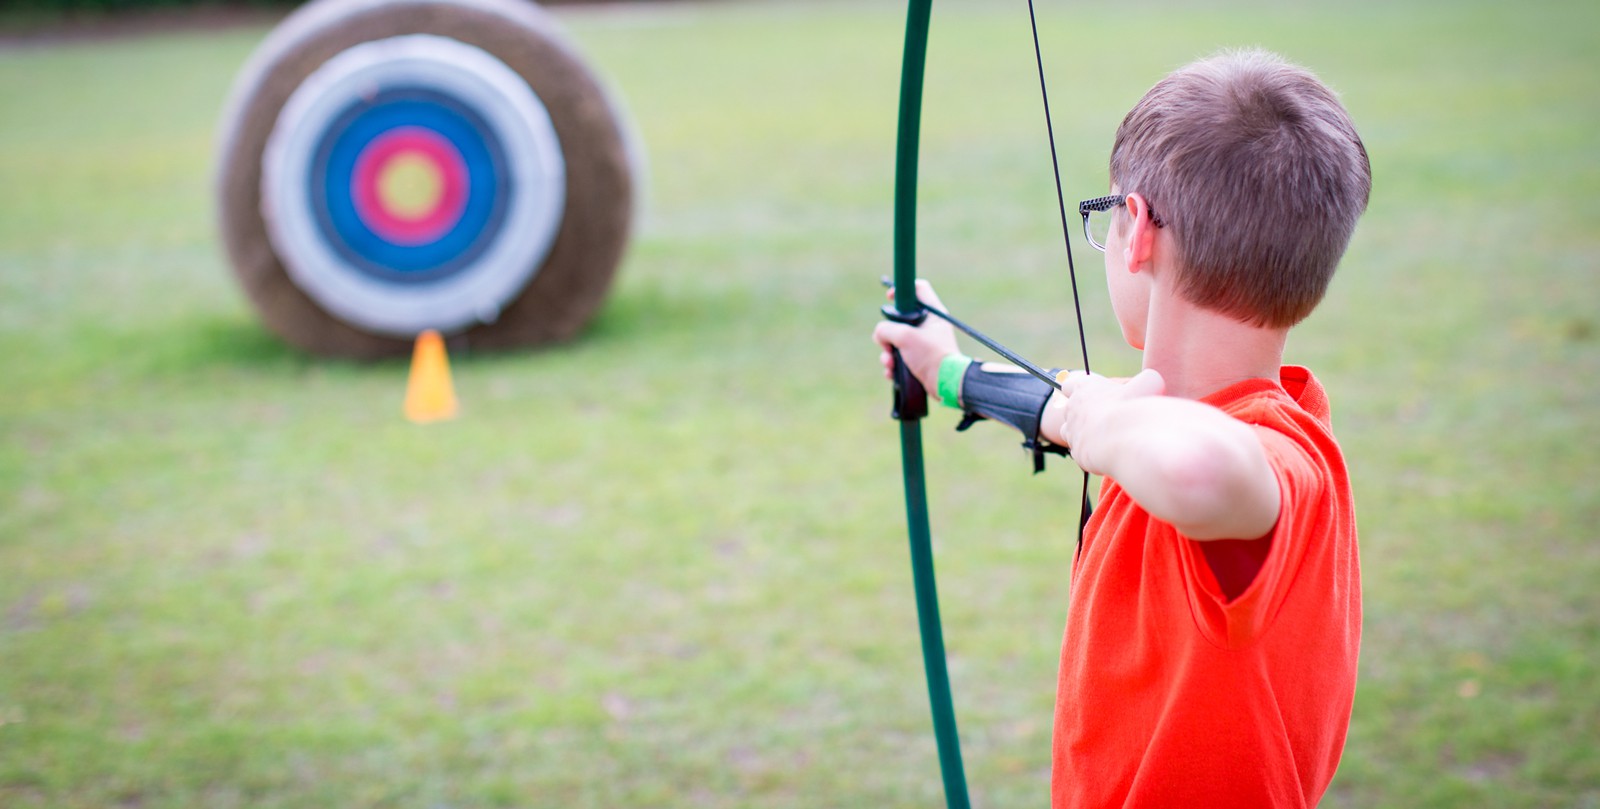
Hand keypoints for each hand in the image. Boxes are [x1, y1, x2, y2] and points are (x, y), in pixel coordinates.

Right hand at [873, 279, 959, 396]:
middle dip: (888, 333)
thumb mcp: (905, 337)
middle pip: (900, 319)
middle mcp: (929, 326)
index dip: (902, 290)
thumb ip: (886, 329)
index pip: (918, 289)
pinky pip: (899, 358)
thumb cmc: (931, 356)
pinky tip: (892, 373)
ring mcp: (923, 343)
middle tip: (887, 342)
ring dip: (887, 353)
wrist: (945, 384)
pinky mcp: (919, 360)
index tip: (889, 297)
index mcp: (933, 313)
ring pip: (896, 341)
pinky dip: (893, 365)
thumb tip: (880, 334)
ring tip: (890, 363)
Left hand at [1049, 368, 1165, 474]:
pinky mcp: (1077, 452)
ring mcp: (1072, 431)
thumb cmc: (1135, 406)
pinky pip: (1081, 451)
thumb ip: (1146, 380)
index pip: (1070, 383)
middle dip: (1085, 412)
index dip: (1077, 387)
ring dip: (1084, 432)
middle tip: (1106, 415)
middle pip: (1070, 408)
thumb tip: (1149, 382)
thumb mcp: (1149, 383)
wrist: (1125, 440)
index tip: (1089, 392)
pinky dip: (1092, 452)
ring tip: (1104, 435)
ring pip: (1070, 430)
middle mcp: (1072, 408)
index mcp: (1084, 387)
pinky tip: (1107, 451)